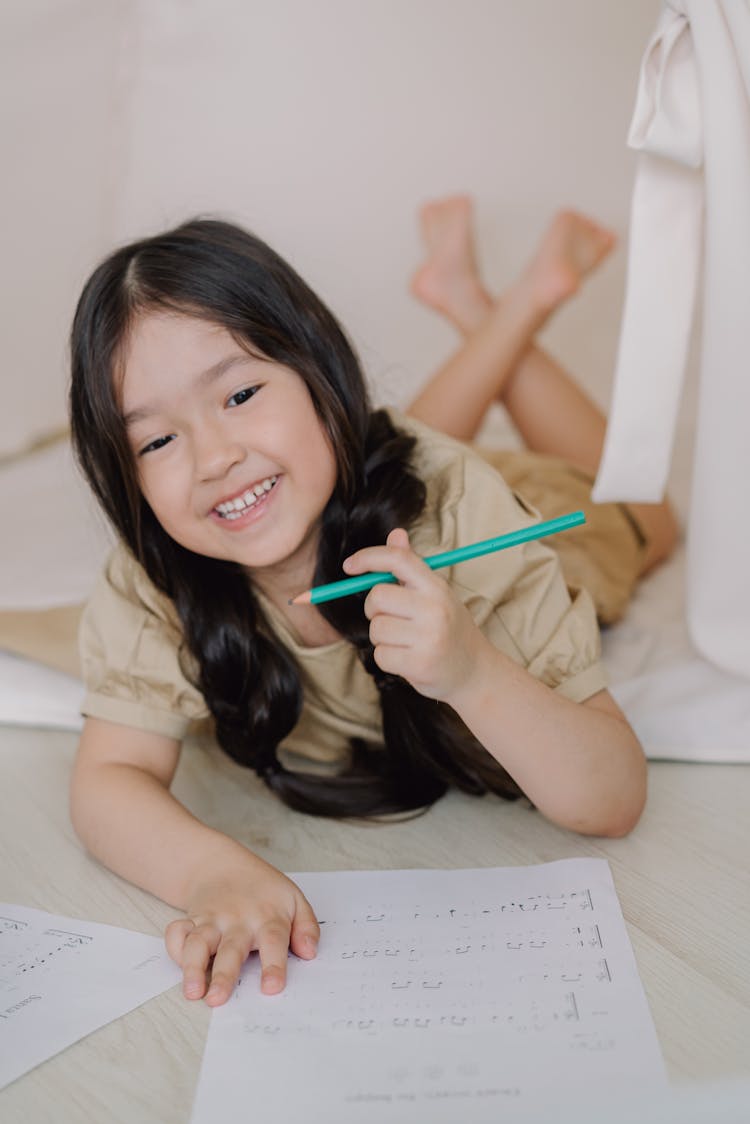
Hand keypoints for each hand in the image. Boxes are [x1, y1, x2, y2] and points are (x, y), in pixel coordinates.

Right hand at [164, 850, 318, 1006]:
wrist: (222, 865)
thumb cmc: (262, 891)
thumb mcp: (294, 900)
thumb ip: (307, 927)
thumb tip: (310, 953)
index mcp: (268, 917)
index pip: (274, 942)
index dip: (273, 965)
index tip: (272, 988)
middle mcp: (238, 920)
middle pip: (231, 949)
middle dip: (224, 975)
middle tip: (218, 999)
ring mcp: (212, 920)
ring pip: (199, 943)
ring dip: (193, 967)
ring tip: (193, 991)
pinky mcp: (191, 921)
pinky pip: (177, 933)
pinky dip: (174, 947)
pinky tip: (179, 965)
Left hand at [343, 527, 487, 702]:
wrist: (475, 671)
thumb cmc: (449, 628)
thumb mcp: (436, 594)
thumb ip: (411, 568)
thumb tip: (396, 533)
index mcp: (436, 587)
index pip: (398, 559)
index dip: (368, 557)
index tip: (349, 566)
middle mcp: (434, 608)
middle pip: (377, 597)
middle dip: (374, 609)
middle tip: (390, 618)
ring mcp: (428, 637)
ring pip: (376, 628)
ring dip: (382, 637)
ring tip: (405, 642)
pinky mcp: (420, 664)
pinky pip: (380, 655)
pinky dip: (387, 658)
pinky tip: (407, 659)